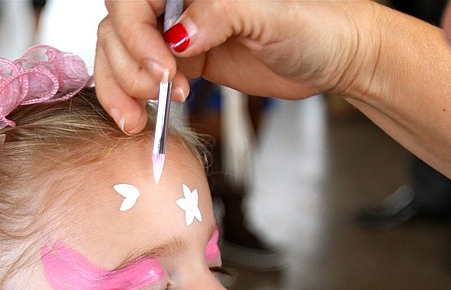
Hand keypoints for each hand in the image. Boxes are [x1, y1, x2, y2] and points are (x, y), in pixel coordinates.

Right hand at [95, 0, 380, 133]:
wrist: (333, 57)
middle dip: (129, 66)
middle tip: (161, 91)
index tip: (163, 65)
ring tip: (148, 114)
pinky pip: (138, 78)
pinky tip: (144, 116)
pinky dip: (131, 99)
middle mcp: (176, 2)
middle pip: (117, 28)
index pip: (132, 0)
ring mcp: (175, 33)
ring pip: (118, 55)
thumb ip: (219, 15)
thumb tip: (176, 37)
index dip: (136, 34)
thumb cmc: (314, 24)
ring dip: (122, 88)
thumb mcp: (269, 16)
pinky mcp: (181, 62)